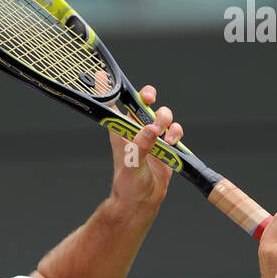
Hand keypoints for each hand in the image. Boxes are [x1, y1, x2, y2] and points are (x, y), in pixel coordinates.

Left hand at [104, 81, 183, 214]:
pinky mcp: (165, 146)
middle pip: (143, 102)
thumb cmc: (128, 185)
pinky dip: (176, 133)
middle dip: (148, 96)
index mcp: (121, 130)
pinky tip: (171, 143)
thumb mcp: (132, 163)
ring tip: (163, 134)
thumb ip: (140, 144)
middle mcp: (136, 130)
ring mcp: (152, 137)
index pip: (112, 105)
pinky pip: (174, 131)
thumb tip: (151, 129)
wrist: (141, 201)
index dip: (106, 89)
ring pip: (162, 114)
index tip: (100, 76)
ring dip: (165, 119)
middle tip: (149, 99)